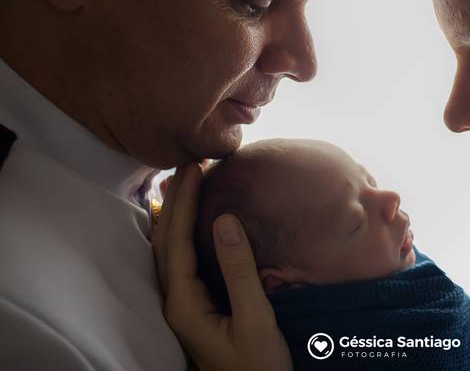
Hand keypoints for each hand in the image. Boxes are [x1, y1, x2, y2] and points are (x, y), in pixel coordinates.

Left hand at [152, 163, 292, 370]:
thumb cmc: (260, 367)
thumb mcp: (256, 320)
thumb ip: (239, 271)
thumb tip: (224, 219)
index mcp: (184, 304)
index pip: (176, 240)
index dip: (183, 201)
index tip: (194, 166)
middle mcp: (175, 303)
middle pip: (165, 240)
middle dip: (174, 199)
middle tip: (188, 163)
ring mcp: (183, 307)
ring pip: (168, 250)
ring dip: (174, 213)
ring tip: (184, 182)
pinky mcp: (195, 308)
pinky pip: (180, 260)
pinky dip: (182, 231)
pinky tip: (193, 222)